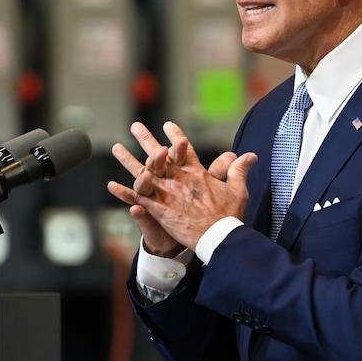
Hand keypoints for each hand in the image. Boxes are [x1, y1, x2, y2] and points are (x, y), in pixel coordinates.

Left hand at [108, 121, 257, 251]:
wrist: (217, 236)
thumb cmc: (229, 215)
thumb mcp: (237, 189)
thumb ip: (238, 170)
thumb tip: (250, 155)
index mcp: (196, 173)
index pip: (184, 150)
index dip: (176, 137)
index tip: (168, 125)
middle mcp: (178, 179)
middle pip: (159, 155)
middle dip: (146, 139)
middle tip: (136, 126)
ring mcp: (167, 192)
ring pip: (143, 172)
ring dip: (128, 160)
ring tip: (116, 148)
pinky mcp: (158, 208)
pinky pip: (138, 198)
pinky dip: (124, 192)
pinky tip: (111, 185)